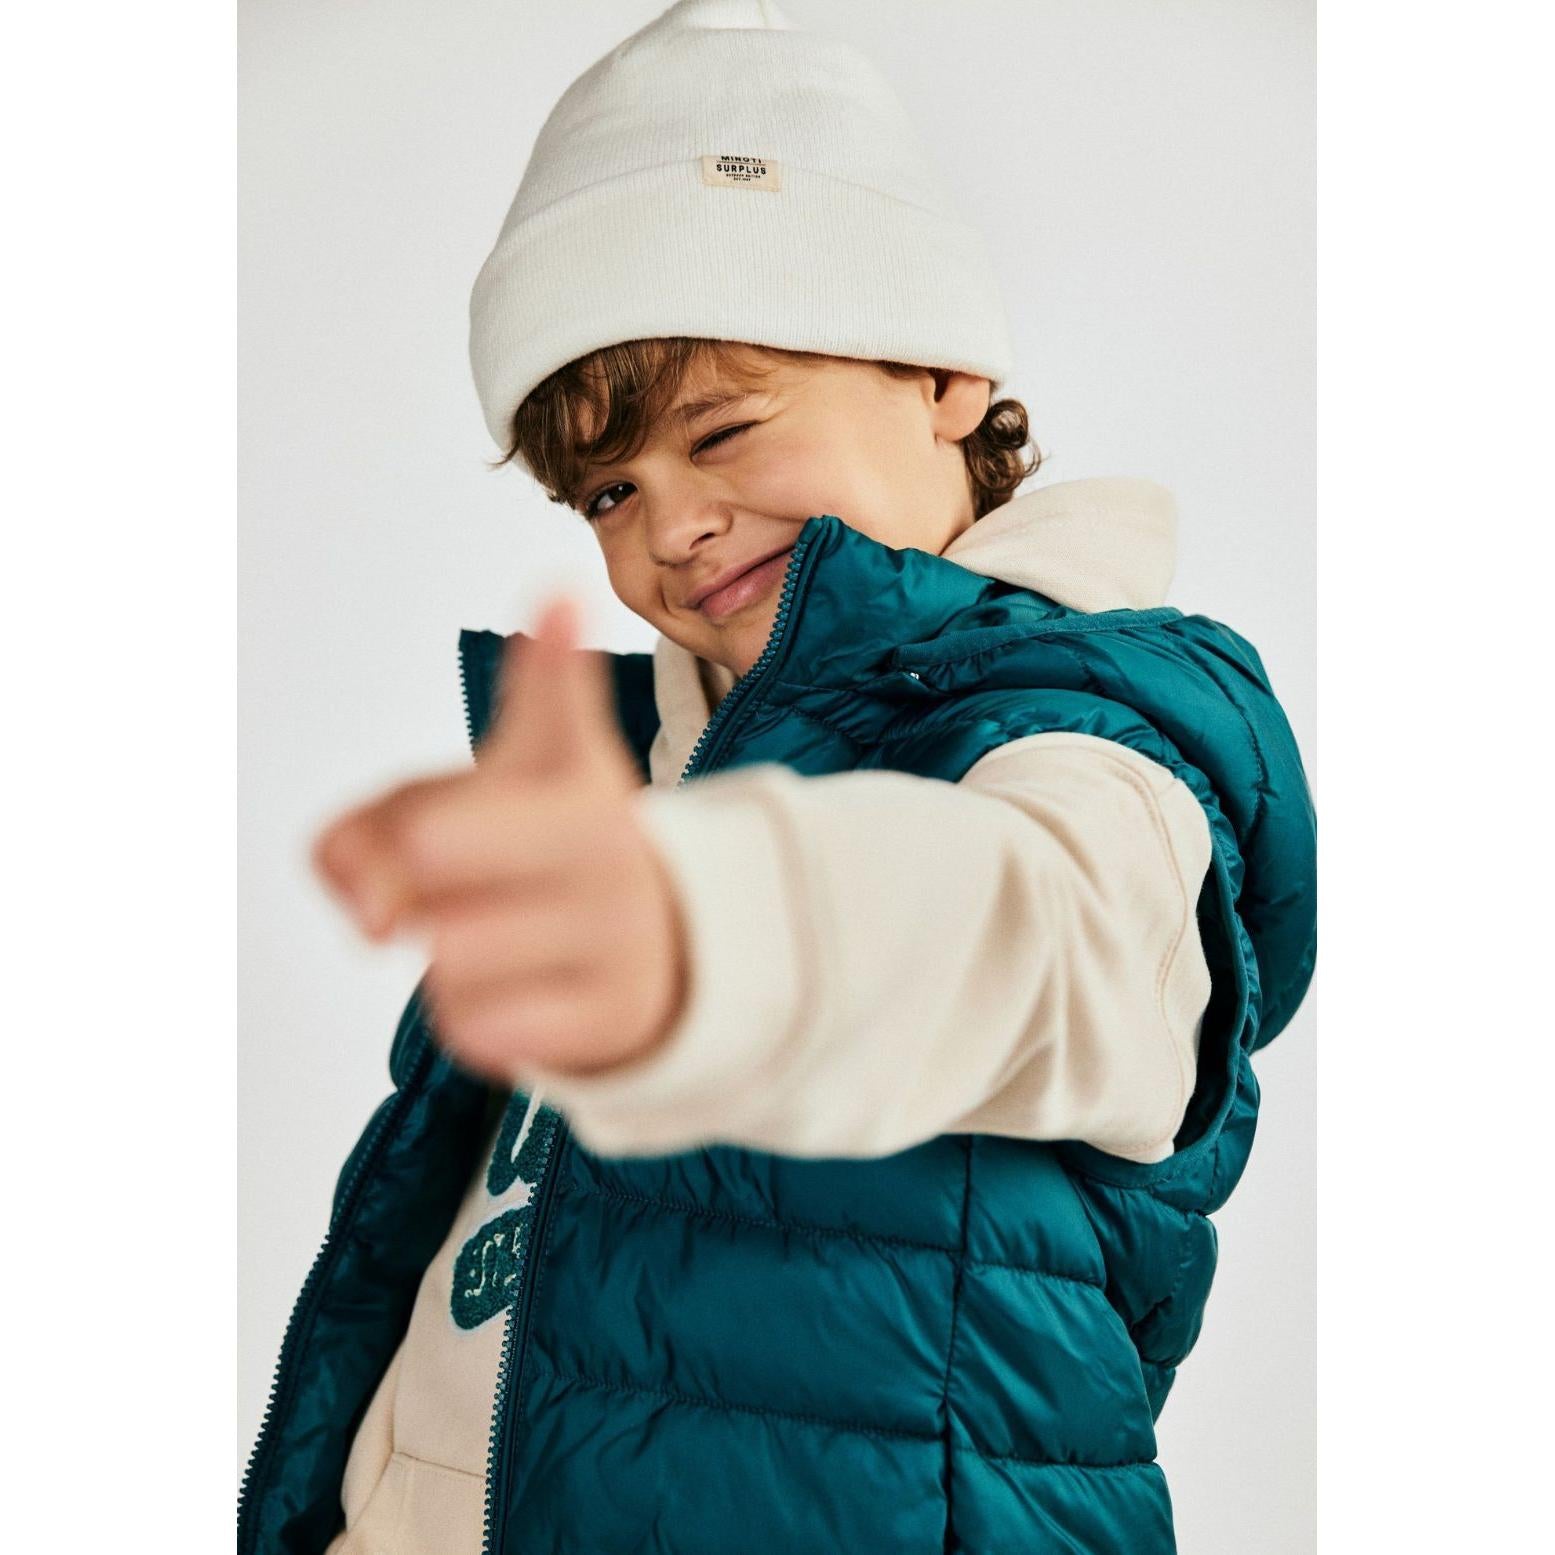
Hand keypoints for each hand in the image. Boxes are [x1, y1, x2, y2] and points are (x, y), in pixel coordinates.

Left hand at [310, 596, 689, 1084]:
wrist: (645, 952)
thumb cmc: (527, 859)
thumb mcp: (448, 814)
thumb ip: (367, 831)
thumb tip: (366, 909)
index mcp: (569, 767)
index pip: (557, 703)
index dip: (552, 659)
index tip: (557, 595)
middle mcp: (608, 836)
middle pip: (429, 841)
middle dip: (413, 862)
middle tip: (442, 864)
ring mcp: (618, 927)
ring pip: (445, 950)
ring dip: (441, 951)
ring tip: (493, 931)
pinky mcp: (613, 1013)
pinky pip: (476, 1025)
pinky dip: (471, 1014)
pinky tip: (520, 987)